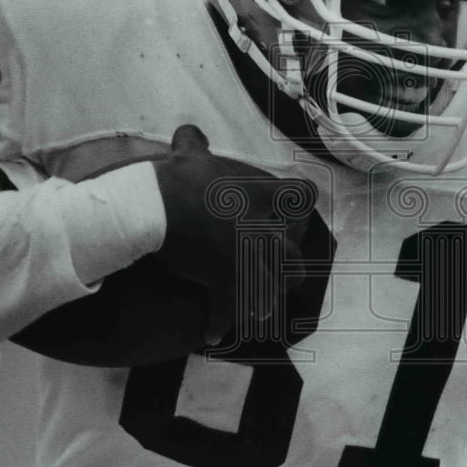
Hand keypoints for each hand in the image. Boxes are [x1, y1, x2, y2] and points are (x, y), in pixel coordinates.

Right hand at [152, 125, 315, 343]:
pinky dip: (221, 325)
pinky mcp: (230, 285)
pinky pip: (231, 313)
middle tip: (270, 271)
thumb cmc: (179, 178)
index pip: (306, 196)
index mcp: (267, 198)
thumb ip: (196, 144)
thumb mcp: (190, 155)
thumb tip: (187, 131)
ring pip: (277, 289)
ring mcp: (253, 262)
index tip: (287, 213)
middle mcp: (269, 232)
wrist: (160, 208)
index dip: (298, 204)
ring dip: (266, 299)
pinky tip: (213, 335)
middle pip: (296, 259)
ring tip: (255, 307)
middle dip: (286, 268)